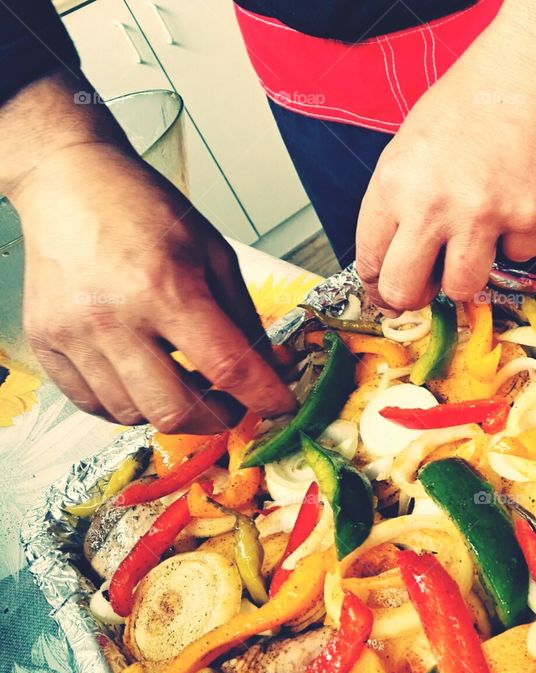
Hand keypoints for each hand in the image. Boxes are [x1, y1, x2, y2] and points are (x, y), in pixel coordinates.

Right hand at [2, 76, 295, 431]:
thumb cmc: (145, 211)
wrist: (69, 182)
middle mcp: (114, 319)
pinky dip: (127, 405)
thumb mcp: (213, 252)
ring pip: (132, 415)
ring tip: (186, 382)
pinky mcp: (45, 344)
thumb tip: (268, 369)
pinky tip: (145, 380)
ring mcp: (72, 336)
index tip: (282, 407)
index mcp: (165, 288)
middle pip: (174, 410)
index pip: (227, 366)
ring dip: (171, 411)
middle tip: (232, 404)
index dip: (263, 396)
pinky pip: (92, 405)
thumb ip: (242, 316)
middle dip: (216, 418)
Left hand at [356, 0, 535, 311]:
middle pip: (405, 290)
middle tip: (427, 285)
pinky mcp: (532, 221)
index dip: (379, 277)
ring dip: (468, 273)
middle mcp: (434, 206)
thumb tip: (397, 252)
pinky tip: (522, 200)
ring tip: (478, 239)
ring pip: (463, 288)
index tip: (389, 284)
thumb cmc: (475, 97)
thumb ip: (401, 199)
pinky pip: (520, 256)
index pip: (370, 259)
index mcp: (395, 181)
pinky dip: (521, 238)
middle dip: (414, 295)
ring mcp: (485, 217)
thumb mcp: (412, 143)